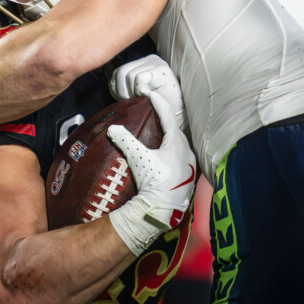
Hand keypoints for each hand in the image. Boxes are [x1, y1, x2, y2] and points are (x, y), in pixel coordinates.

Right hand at [107, 92, 195, 254]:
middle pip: (176, 130)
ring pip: (180, 146)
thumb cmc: (153, 181)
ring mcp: (190, 167)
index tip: (149, 93)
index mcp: (177, 143)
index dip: (158, 103)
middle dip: (165, 121)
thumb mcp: (138, 158)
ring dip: (170, 138)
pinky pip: (181, 159)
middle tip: (154, 113)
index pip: (168, 116)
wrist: (162, 210)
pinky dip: (173, 153)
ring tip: (160, 135)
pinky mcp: (188, 179)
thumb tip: (113, 128)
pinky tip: (166, 158)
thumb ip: (125, 140)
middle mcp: (187, 152)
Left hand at [109, 54, 186, 130]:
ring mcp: (156, 63)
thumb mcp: (137, 94)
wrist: (177, 116)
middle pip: (122, 71)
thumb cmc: (157, 107)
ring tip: (141, 99)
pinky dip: (140, 90)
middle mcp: (149, 60)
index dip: (117, 87)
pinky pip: (140, 78)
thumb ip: (125, 86)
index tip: (124, 99)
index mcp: (142, 64)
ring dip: (132, 92)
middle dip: (122, 90)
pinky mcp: (162, 69)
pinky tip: (148, 96)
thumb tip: (110, 84)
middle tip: (132, 102)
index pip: (119, 71)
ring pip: (130, 75)